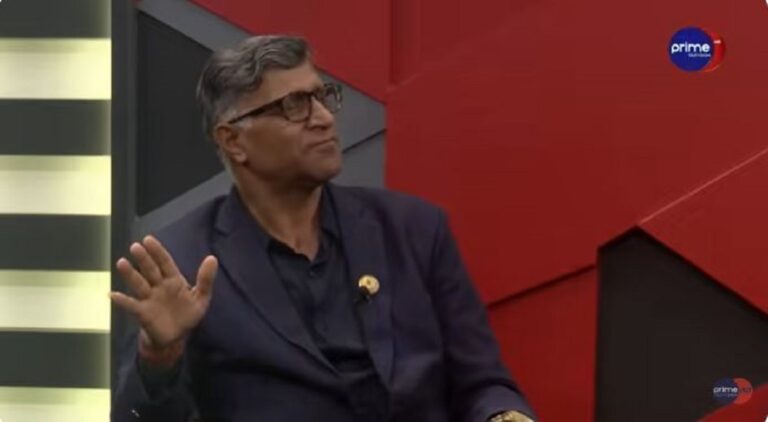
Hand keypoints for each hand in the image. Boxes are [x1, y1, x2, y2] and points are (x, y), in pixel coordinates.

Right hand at [110, 236, 217, 350]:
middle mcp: (159, 286)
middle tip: (135, 247)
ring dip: (130, 274)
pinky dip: (122, 301)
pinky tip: (112, 295)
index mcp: (173, 280)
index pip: (164, 262)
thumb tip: (212, 258)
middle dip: (143, 259)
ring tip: (121, 262)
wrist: (176, 338)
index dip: (157, 251)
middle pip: (150, 270)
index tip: (148, 239)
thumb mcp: (201, 298)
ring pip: (139, 284)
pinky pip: (131, 306)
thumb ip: (205, 279)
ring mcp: (149, 299)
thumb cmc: (187, 315)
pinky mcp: (143, 313)